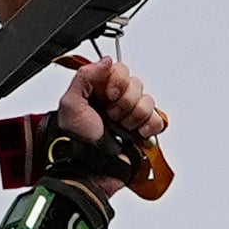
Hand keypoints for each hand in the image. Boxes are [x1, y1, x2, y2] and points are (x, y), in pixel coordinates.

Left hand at [53, 57, 167, 144]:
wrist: (91, 168)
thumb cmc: (76, 140)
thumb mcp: (70, 104)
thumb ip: (84, 76)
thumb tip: (106, 60)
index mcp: (98, 90)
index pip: (120, 70)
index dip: (118, 81)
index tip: (108, 95)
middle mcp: (115, 100)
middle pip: (136, 84)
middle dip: (124, 102)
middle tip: (111, 115)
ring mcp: (129, 115)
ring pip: (148, 101)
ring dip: (134, 116)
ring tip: (121, 127)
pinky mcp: (142, 130)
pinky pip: (158, 119)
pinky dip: (150, 125)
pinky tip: (136, 133)